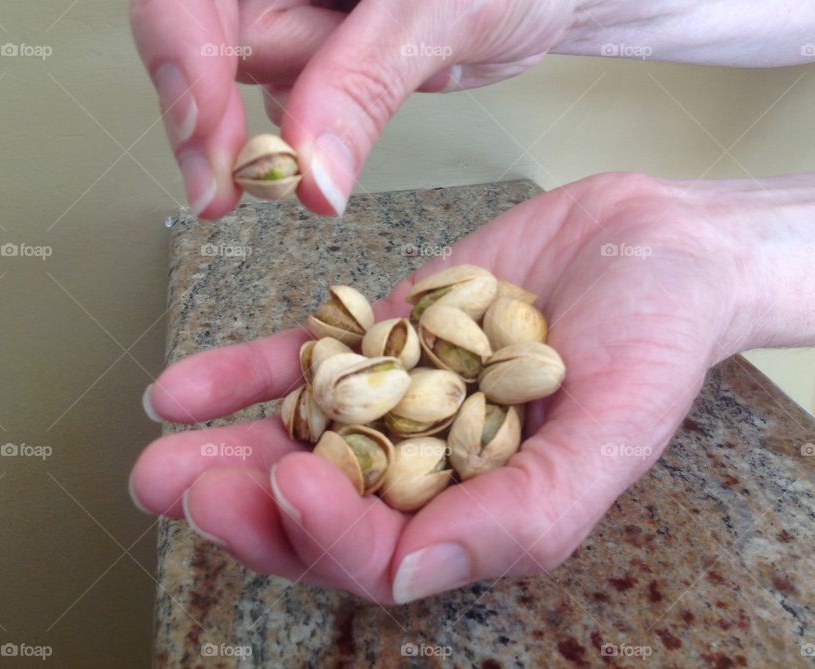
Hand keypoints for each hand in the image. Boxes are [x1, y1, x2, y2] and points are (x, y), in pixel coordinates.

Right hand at [129, 0, 581, 217]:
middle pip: (203, 25)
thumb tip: (306, 173)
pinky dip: (327, 110)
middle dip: (233, 104)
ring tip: (396, 53)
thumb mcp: (444, 3)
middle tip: (248, 182)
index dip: (178, 51)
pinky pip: (288, 91)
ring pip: (252, 67)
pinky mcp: (314, 31)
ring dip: (313, 94)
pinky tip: (383, 73)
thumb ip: (363, 85)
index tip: (205, 140)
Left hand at [130, 172, 755, 602]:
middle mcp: (430, 467)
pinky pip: (302, 363)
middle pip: (323, 506)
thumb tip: (412, 575)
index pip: (386, 551)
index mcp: (481, 513)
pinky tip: (180, 389)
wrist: (653, 240)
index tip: (290, 482)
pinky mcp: (380, 336)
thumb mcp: (617, 427)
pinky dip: (243, 377)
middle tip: (174, 486)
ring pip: (299, 440)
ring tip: (157, 453)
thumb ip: (529, 513)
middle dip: (248, 505)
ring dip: (226, 450)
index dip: (329, 531)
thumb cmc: (658, 335)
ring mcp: (398, 399)